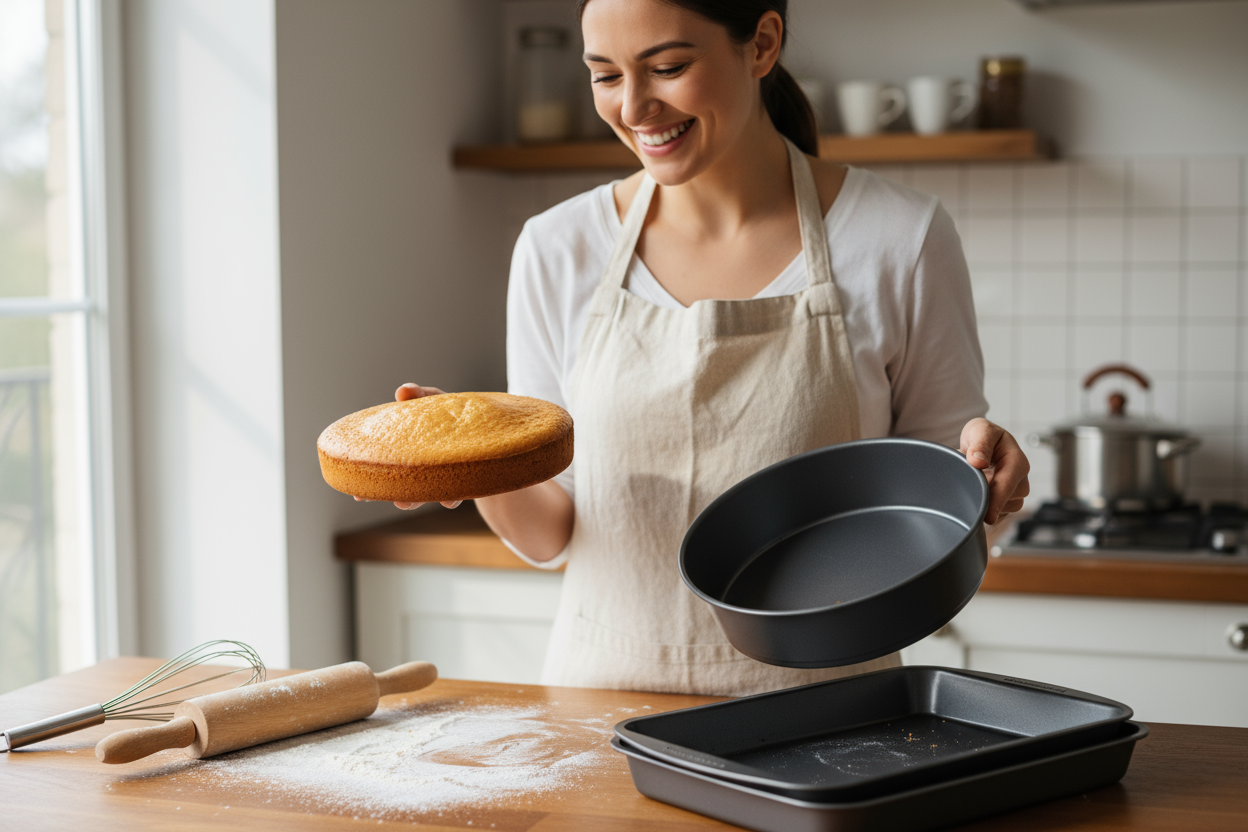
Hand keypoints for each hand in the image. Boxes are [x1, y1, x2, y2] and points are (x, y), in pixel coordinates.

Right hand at [352, 382, 461, 510]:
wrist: (487, 429)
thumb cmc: (452, 413)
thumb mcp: (436, 401)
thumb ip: (419, 395)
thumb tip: (402, 392)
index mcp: (405, 447)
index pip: (380, 462)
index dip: (368, 477)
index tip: (357, 495)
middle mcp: (418, 467)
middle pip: (399, 484)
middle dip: (390, 494)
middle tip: (381, 499)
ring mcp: (438, 477)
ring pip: (421, 495)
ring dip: (413, 501)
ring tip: (405, 503)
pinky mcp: (460, 485)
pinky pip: (452, 497)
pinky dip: (449, 500)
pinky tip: (447, 501)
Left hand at [959, 417, 1029, 524]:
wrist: (980, 444)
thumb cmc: (981, 435)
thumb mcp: (979, 430)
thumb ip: (980, 443)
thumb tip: (978, 462)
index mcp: (1017, 460)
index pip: (1008, 484)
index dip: (998, 501)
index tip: (988, 517)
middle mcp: (1020, 478)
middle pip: (1008, 501)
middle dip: (987, 501)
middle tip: (966, 491)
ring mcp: (1015, 492)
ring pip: (1004, 510)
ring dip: (987, 504)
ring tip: (972, 487)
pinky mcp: (1007, 503)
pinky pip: (999, 515)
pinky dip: (986, 510)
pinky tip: (976, 497)